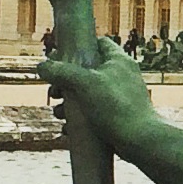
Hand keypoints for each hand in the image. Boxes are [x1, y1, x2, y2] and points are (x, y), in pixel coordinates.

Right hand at [40, 35, 154, 147]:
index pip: (98, 43)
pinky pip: (93, 114)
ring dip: (69, 104)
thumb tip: (42, 66)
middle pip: (86, 72)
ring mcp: (120, 97)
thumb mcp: (84, 83)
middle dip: (65, 82)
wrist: (140, 140)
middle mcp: (122, 76)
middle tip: (54, 92)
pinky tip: (68, 129)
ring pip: (87, 95)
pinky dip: (79, 120)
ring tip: (59, 113)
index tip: (59, 56)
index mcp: (118, 61)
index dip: (78, 46)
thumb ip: (62, 71)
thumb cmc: (115, 106)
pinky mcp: (118, 116)